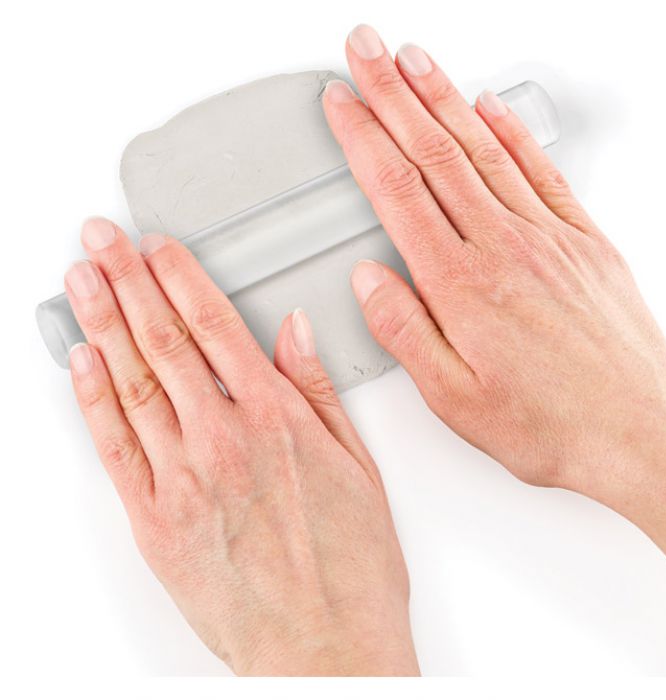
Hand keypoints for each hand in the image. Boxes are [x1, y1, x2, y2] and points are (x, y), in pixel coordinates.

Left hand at [64, 218, 418, 674]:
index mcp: (275, 420)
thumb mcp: (358, 466)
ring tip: (81, 278)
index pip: (215, 326)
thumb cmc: (350, 564)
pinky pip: (116, 447)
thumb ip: (318, 391)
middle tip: (100, 238)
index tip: (157, 245)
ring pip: (132, 382)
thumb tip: (295, 332)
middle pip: (164, 341)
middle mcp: (224, 440)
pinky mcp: (155, 522)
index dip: (180, 278)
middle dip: (127, 280)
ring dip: (102, 323)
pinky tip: (82, 359)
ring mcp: (183, 480)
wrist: (326, 649)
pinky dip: (93, 397)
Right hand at [323, 25, 665, 573]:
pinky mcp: (586, 242)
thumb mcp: (454, 399)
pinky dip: (511, 132)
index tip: (342, 103)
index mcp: (463, 286)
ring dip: (443, 99)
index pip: (399, 191)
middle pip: (435, 153)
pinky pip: (540, 172)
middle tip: (366, 52)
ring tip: (415, 61)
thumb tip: (371, 280)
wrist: (637, 436)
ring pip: (484, 150)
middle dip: (392, 93)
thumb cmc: (549, 425)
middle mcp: (506, 249)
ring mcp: (550, 238)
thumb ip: (405, 332)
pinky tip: (491, 108)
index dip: (364, 138)